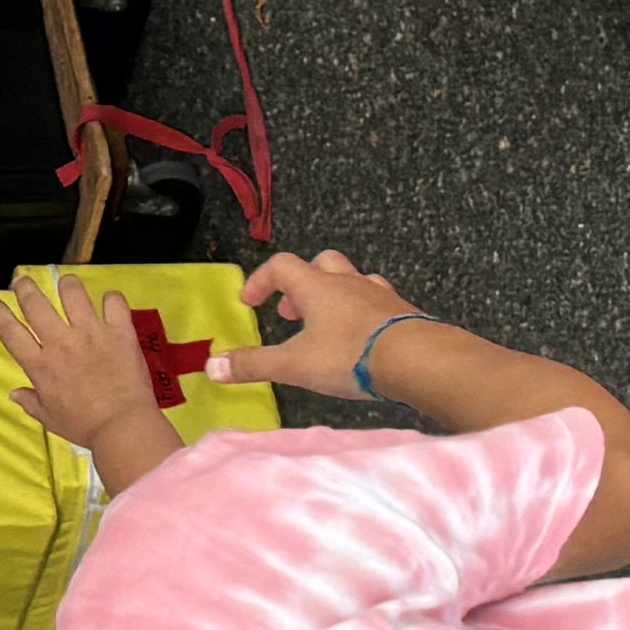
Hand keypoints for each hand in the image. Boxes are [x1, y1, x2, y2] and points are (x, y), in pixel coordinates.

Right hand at [0, 270, 163, 453]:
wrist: (123, 426)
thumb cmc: (84, 426)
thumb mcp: (50, 419)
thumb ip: (31, 403)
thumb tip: (15, 394)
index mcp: (41, 366)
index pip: (11, 332)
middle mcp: (61, 343)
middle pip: (35, 303)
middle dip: (24, 288)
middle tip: (23, 282)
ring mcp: (91, 333)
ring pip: (72, 292)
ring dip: (67, 286)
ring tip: (67, 286)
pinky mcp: (119, 331)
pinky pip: (114, 302)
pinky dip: (111, 299)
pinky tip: (109, 303)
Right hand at [233, 248, 427, 395]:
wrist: (418, 359)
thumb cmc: (350, 356)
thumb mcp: (295, 365)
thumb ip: (254, 365)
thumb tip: (211, 366)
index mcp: (317, 287)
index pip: (282, 266)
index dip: (261, 281)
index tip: (250, 302)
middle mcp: (348, 283)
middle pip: (322, 263)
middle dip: (303, 283)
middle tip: (292, 311)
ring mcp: (379, 295)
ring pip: (354, 280)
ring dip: (336, 296)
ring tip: (327, 324)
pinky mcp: (403, 313)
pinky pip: (378, 302)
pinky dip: (363, 313)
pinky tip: (363, 338)